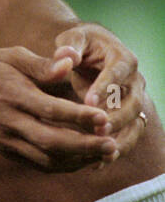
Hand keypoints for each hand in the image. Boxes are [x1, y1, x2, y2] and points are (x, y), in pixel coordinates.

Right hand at [0, 47, 116, 171]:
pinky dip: (63, 166)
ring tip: (104, 155)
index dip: (79, 116)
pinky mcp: (6, 150)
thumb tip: (68, 65)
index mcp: (13, 94)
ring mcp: (7, 139)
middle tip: (111, 145)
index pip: (50, 110)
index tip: (104, 117)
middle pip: (52, 141)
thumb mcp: (10, 56)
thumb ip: (41, 64)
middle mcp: (9, 121)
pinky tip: (82, 160)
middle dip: (85, 146)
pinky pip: (38, 164)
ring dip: (78, 160)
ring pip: (47, 158)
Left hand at [50, 23, 151, 158]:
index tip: (88, 100)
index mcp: (123, 59)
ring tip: (101, 150)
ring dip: (120, 137)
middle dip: (116, 117)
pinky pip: (128, 136)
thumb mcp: (73, 39)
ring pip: (135, 122)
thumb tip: (67, 55)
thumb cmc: (80, 44)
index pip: (118, 73)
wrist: (93, 52)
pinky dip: (116, 149)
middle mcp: (135, 81)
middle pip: (133, 102)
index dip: (105, 87)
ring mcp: (135, 101)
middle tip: (97, 129)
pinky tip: (98, 162)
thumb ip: (70, 46)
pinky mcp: (128, 117)